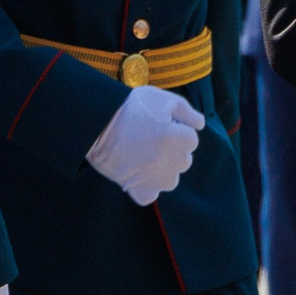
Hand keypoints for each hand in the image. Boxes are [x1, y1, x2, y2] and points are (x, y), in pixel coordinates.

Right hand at [85, 86, 205, 206]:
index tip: (161, 123)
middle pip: (184, 160)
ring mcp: (154, 178)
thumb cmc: (130, 108)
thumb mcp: (161, 99)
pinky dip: (147, 188)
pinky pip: (150, 195)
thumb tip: (200, 124)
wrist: (96, 123)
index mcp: (178, 140)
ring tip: (146, 155)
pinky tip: (140, 174)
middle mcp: (170, 162)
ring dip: (164, 169)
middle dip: (173, 149)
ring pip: (171, 180)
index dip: (177, 129)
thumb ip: (186, 111)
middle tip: (150, 136)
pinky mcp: (137, 188)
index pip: (191, 139)